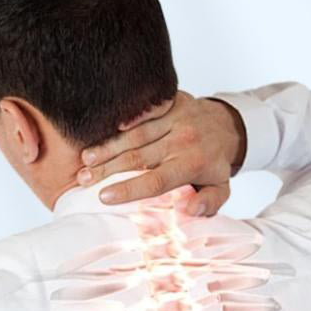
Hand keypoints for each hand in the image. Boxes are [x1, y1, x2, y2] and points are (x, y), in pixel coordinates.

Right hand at [75, 90, 245, 214]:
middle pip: (138, 156)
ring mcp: (175, 117)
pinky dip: (119, 121)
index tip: (104, 197)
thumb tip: (190, 209)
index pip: (157, 179)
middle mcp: (183, 139)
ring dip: (107, 147)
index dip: (129, 188)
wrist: (226, 125)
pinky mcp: (169, 101)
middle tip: (83, 180)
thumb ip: (209, 203)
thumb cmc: (214, 163)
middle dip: (107, 168)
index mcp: (193, 163)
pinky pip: (140, 110)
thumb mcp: (220, 188)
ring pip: (134, 134)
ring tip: (85, 161)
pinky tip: (97, 130)